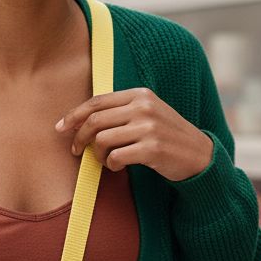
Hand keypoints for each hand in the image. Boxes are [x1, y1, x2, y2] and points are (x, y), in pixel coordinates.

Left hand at [55, 88, 213, 182]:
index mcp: (140, 94)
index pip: (97, 101)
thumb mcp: (148, 113)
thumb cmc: (167, 136)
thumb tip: (81, 119)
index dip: (74, 115)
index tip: (60, 128)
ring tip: (104, 160)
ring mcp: (149, 127)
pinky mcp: (152, 148)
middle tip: (76, 151)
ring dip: (96, 155)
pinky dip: (111, 165)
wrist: (199, 155)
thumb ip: (121, 111)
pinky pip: (116, 157)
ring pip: (102, 140)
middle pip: (95, 121)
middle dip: (79, 138)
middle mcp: (144, 107)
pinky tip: (118, 166)